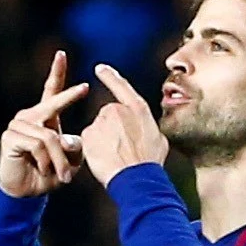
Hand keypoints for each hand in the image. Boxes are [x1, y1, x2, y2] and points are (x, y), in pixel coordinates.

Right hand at [0, 50, 89, 197]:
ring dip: (60, 159)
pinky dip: (47, 161)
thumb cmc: (51, 173)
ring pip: (50, 136)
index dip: (56, 73)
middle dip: (70, 98)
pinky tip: (43, 169)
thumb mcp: (71, 159)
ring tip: (62, 175)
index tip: (62, 54)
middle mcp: (29, 116)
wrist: (28, 191)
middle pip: (53, 104)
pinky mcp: (10, 137)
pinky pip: (38, 145)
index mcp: (45, 117)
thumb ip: (75, 147)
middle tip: (85, 87)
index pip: (50, 91)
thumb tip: (66, 139)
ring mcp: (18, 125)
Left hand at [80, 63, 168, 185]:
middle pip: (108, 116)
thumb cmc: (150, 162)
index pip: (120, 86)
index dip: (110, 77)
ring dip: (103, 141)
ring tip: (117, 158)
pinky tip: (106, 160)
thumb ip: (146, 126)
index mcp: (137, 109)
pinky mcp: (88, 135)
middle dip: (112, 130)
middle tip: (124, 150)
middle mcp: (117, 110)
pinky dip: (94, 150)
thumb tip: (143, 127)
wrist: (136, 177)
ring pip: (97, 130)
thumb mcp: (158, 138)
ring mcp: (101, 122)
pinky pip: (88, 141)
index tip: (100, 68)